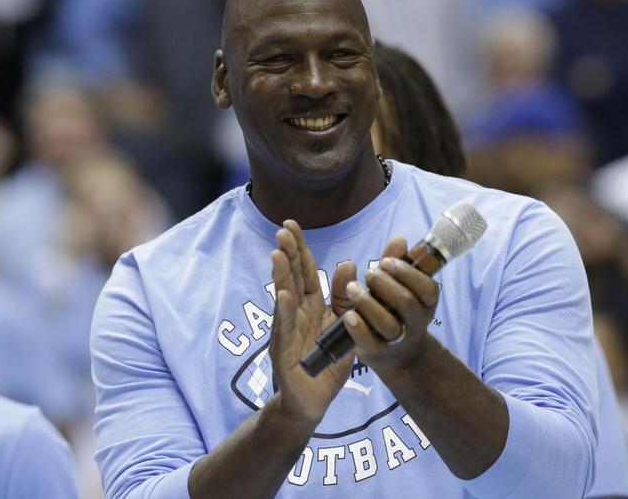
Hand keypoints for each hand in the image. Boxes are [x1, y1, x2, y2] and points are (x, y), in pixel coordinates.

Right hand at [269, 220, 353, 424]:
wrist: (312, 402)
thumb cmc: (326, 362)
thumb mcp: (343, 324)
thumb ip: (346, 296)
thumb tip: (349, 262)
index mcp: (310, 305)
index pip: (304, 272)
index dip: (299, 249)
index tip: (292, 224)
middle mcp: (295, 313)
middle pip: (291, 278)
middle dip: (287, 254)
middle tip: (284, 229)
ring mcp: (286, 331)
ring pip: (283, 298)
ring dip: (281, 276)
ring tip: (278, 253)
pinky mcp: (283, 351)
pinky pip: (284, 328)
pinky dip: (284, 311)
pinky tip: (283, 295)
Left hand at [341, 237, 439, 373]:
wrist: (394, 354)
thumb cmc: (394, 311)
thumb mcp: (397, 287)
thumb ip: (395, 264)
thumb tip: (399, 240)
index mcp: (425, 304)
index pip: (428, 289)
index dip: (408, 273)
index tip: (385, 262)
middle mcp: (415, 323)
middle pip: (407, 303)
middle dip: (386, 284)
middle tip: (369, 274)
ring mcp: (397, 340)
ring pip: (389, 324)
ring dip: (368, 303)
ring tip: (353, 288)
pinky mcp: (377, 353)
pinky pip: (369, 342)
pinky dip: (358, 328)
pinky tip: (348, 314)